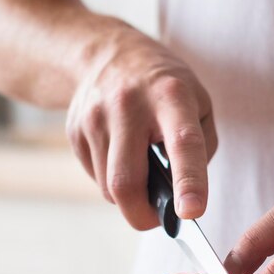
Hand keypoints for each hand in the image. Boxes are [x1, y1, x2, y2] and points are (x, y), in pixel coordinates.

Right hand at [66, 22, 216, 228]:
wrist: (105, 53)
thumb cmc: (165, 87)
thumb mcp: (198, 102)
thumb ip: (199, 147)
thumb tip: (182, 195)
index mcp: (172, 97)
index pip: (183, 143)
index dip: (188, 181)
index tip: (191, 212)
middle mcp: (129, 105)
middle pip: (126, 181)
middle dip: (142, 215)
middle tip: (157, 220)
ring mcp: (96, 117)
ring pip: (109, 187)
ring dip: (128, 197)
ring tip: (142, 172)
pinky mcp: (75, 130)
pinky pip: (95, 177)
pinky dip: (112, 181)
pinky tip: (122, 157)